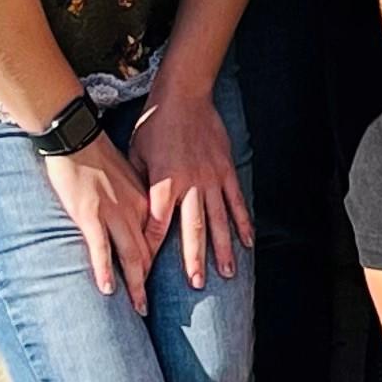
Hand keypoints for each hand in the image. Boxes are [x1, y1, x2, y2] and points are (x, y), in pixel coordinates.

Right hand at [46, 135, 162, 314]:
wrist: (78, 136)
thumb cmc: (99, 155)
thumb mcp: (127, 175)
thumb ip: (135, 197)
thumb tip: (138, 216)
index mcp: (144, 200)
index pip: (154, 239)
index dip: (154, 264)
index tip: (155, 284)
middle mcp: (134, 209)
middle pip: (146, 253)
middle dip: (147, 283)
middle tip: (147, 309)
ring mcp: (112, 213)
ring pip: (129, 255)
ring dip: (134, 284)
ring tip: (138, 307)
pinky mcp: (90, 215)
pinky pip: (100, 248)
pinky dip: (104, 270)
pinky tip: (108, 290)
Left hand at [130, 88, 248, 289]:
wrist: (184, 96)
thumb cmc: (154, 125)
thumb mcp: (136, 154)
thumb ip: (138, 185)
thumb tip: (134, 214)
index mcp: (163, 183)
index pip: (157, 225)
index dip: (153, 249)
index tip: (149, 271)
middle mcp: (189, 185)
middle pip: (192, 230)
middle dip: (194, 259)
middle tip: (197, 285)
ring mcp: (211, 178)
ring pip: (219, 220)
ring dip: (223, 248)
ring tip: (227, 274)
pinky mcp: (225, 170)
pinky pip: (236, 201)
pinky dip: (243, 222)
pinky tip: (247, 242)